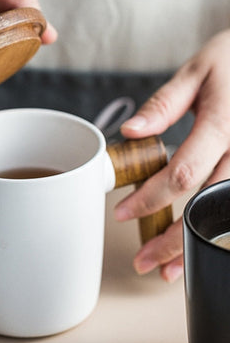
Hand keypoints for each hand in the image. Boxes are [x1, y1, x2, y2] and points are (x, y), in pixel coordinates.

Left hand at [117, 29, 229, 281]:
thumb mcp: (197, 72)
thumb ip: (164, 104)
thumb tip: (130, 133)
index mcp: (225, 123)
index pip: (183, 172)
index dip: (151, 198)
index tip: (123, 213)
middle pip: (207, 205)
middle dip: (173, 239)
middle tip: (143, 261)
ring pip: (227, 214)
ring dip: (197, 246)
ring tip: (169, 270)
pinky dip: (220, 232)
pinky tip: (203, 246)